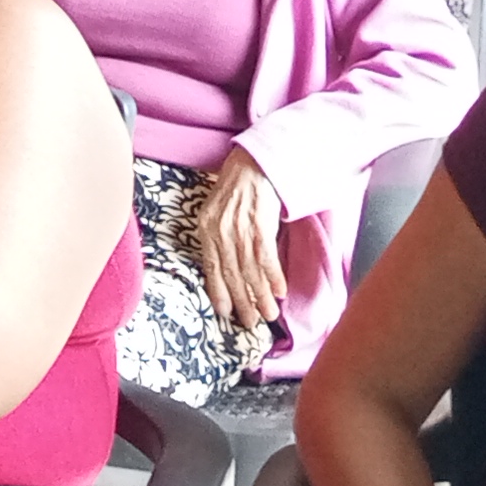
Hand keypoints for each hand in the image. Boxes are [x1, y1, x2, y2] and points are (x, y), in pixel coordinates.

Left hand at [196, 150, 287, 329]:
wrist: (255, 162)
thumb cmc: (236, 187)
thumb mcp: (217, 212)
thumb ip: (219, 237)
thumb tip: (229, 267)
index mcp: (206, 229)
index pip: (210, 267)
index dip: (218, 292)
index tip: (225, 313)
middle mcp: (220, 231)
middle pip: (231, 274)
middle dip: (242, 302)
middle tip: (250, 323)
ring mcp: (239, 228)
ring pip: (249, 270)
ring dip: (260, 296)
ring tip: (268, 314)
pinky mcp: (259, 224)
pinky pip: (266, 257)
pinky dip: (273, 276)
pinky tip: (280, 291)